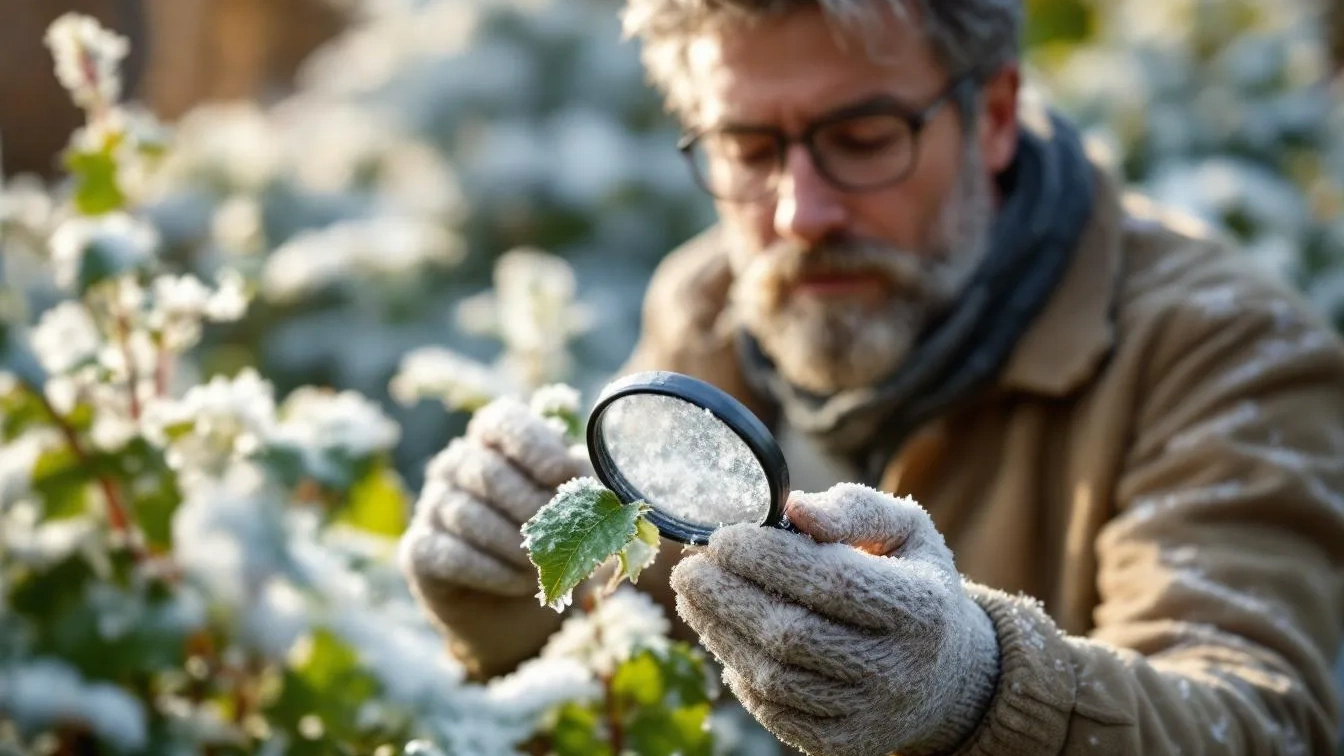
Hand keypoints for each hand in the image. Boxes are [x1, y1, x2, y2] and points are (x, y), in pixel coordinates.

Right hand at [398, 396, 591, 596]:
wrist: (518, 609)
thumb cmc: (553, 542)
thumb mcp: (578, 509)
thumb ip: (585, 490)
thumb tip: (599, 487)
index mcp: (495, 440)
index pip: (502, 422)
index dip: (533, 445)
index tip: (564, 473)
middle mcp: (456, 464)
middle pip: (487, 473)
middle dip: (533, 507)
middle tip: (566, 535)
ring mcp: (432, 506)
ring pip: (470, 517)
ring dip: (518, 547)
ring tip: (548, 564)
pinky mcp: (419, 551)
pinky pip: (453, 556)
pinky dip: (495, 572)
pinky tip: (521, 581)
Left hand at [671, 483, 999, 755]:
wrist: (949, 675)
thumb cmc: (913, 583)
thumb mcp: (906, 531)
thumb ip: (854, 510)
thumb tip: (794, 508)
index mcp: (919, 607)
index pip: (831, 582)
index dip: (767, 558)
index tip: (723, 537)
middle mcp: (899, 668)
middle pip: (793, 634)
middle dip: (728, 597)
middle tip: (689, 569)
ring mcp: (871, 714)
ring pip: (776, 678)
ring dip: (721, 634)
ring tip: (695, 599)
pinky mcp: (846, 745)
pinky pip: (777, 714)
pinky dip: (742, 677)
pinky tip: (725, 641)